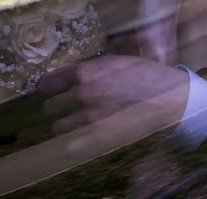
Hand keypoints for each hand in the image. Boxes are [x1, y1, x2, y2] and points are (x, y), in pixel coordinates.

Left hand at [40, 55, 189, 134]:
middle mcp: (83, 93)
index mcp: (85, 73)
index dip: (44, 86)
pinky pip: (73, 145)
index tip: (41, 89)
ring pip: (58, 126)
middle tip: (54, 107)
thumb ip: (89, 68)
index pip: (51, 81)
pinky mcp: (99, 135)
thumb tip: (69, 74)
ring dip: (60, 125)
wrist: (165, 95)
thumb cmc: (142, 74)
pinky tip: (74, 140)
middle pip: (52, 104)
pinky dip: (71, 143)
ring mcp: (90, 116)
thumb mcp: (113, 61)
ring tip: (62, 125)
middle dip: (53, 105)